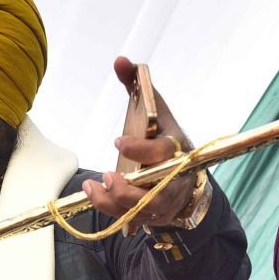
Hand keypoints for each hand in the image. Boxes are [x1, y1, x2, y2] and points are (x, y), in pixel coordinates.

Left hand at [84, 56, 198, 228]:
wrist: (186, 174)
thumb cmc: (165, 135)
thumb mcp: (157, 109)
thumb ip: (138, 84)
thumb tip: (120, 60)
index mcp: (177, 149)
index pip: (163, 151)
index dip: (141, 149)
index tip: (117, 141)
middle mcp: (174, 178)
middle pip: (157, 191)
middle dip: (131, 188)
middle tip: (108, 176)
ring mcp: (164, 200)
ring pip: (142, 210)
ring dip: (114, 202)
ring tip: (92, 186)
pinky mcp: (152, 215)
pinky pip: (132, 219)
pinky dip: (112, 212)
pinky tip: (94, 194)